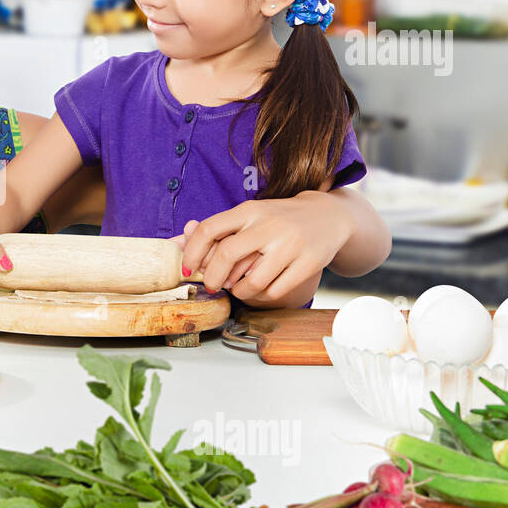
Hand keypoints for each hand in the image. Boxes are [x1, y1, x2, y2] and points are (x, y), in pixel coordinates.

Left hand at [177, 192, 350, 302]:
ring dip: (239, 292)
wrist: (330, 215)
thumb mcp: (251, 215)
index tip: (188, 269)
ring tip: (239, 288)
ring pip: (251, 281)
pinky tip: (261, 290)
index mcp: (250, 210)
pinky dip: (262, 296)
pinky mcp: (309, 264)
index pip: (209, 229)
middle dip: (213, 277)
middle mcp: (269, 225)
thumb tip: (177, 242)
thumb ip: (218, 229)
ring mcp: (291, 245)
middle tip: (212, 285)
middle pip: (226, 254)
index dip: (192, 253)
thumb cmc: (279, 219)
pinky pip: (275, 291)